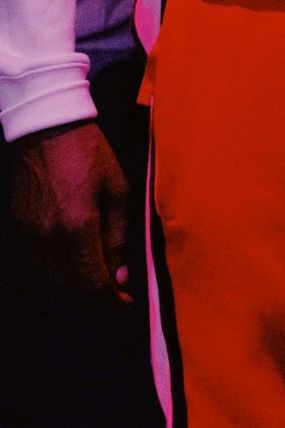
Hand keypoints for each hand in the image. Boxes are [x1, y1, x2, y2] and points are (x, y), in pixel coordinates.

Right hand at [8, 120, 129, 303]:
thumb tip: (119, 274)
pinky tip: (73, 263)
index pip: (93, 281)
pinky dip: (56, 270)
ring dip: (75, 286)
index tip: (124, 301)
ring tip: (96, 278)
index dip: (110, 298)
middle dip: (95, 295)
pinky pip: (37, 261)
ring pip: (51, 277)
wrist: (46, 127)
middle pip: (71, 286)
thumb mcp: (118, 194)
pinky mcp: (18, 224)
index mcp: (77, 227)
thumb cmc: (89, 155)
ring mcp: (28, 231)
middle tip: (114, 292)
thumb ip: (118, 238)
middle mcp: (47, 235)